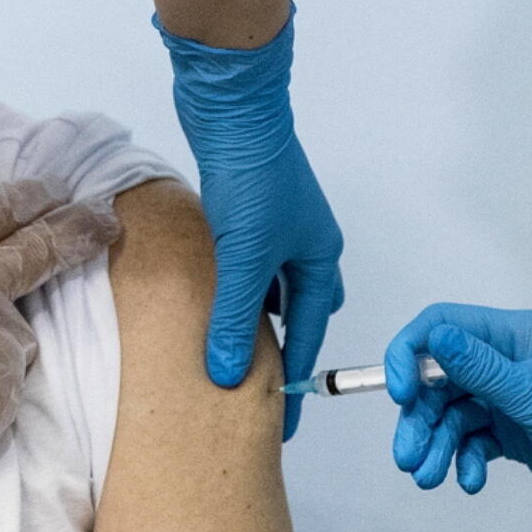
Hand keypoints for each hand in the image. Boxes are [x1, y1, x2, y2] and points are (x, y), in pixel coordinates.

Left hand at [156, 5, 343, 440]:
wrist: (234, 107)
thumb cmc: (252, 180)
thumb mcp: (243, 260)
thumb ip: (233, 319)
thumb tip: (226, 376)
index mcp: (319, 262)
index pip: (309, 339)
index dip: (296, 385)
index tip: (284, 424)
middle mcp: (307, 247)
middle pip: (299, 315)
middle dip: (282, 352)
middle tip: (256, 388)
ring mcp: (280, 229)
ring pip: (271, 291)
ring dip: (254, 319)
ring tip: (229, 351)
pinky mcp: (251, 213)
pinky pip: (249, 268)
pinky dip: (235, 289)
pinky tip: (211, 298)